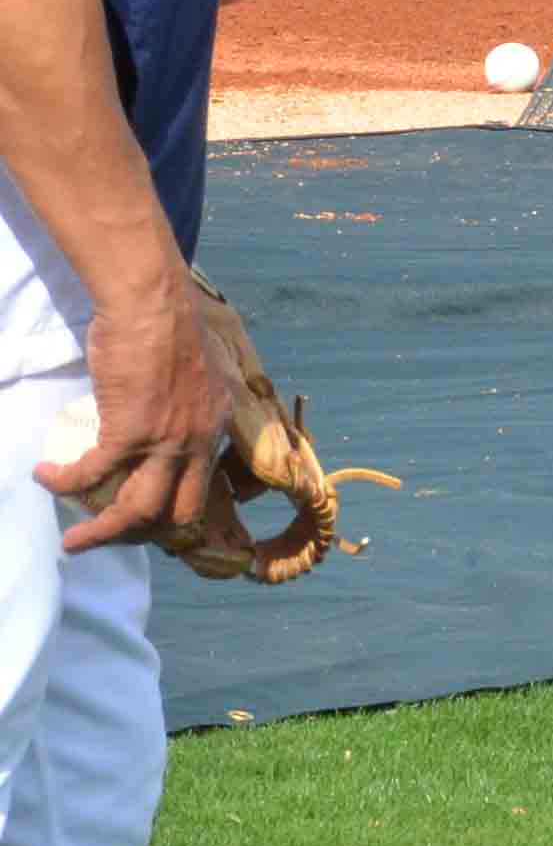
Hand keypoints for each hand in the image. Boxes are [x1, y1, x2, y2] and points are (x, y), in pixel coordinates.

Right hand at [43, 277, 225, 555]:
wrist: (152, 303)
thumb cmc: (168, 326)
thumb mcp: (195, 373)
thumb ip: (185, 402)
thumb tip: (162, 414)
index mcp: (214, 426)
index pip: (205, 487)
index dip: (177, 511)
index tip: (151, 519)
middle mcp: (198, 440)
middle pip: (177, 512)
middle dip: (142, 535)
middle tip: (109, 537)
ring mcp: (167, 440)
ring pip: (138, 509)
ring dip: (102, 531)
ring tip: (73, 542)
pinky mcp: (130, 431)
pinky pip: (92, 473)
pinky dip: (64, 480)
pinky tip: (46, 475)